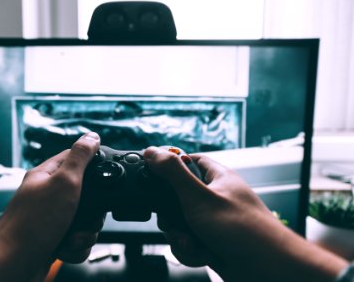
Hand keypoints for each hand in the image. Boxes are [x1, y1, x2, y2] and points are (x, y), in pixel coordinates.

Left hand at [0, 132, 101, 281]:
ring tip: (72, 237)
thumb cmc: (32, 224)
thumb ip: (80, 158)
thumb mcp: (63, 183)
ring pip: (85, 219)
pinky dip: (76, 246)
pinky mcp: (55, 237)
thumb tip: (91, 136)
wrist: (13, 265)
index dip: (93, 164)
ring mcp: (51, 217)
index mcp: (47, 175)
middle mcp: (49, 195)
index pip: (75, 158)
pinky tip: (65, 248)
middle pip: (87, 194)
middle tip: (84, 216)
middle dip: (92, 212)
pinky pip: (78, 239)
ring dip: (84, 233)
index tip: (104, 173)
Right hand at [144, 147, 347, 281]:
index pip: (188, 161)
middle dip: (171, 216)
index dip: (169, 167)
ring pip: (179, 224)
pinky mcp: (212, 242)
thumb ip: (173, 174)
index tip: (154, 177)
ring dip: (181, 237)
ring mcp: (213, 221)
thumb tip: (152, 151)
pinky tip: (202, 255)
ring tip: (194, 244)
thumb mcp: (199, 197)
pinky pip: (188, 243)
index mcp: (216, 178)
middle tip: (177, 222)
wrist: (269, 271)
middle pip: (176, 198)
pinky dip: (191, 251)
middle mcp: (215, 198)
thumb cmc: (244, 230)